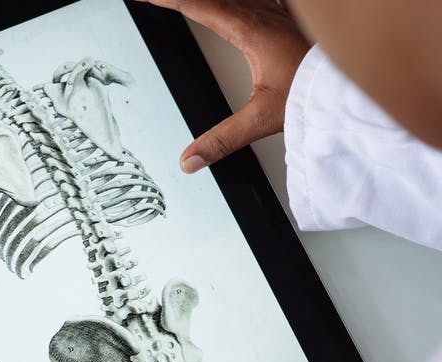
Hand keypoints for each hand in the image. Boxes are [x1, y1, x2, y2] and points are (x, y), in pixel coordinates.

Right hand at [136, 0, 310, 172]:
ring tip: (191, 1)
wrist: (358, 83)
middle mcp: (264, 13)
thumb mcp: (264, 118)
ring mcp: (279, 10)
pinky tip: (245, 3)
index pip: (196, 5)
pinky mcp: (292, 15)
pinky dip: (239, 0)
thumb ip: (223, 139)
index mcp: (249, 30)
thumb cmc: (321, 90)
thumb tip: (190, 159)